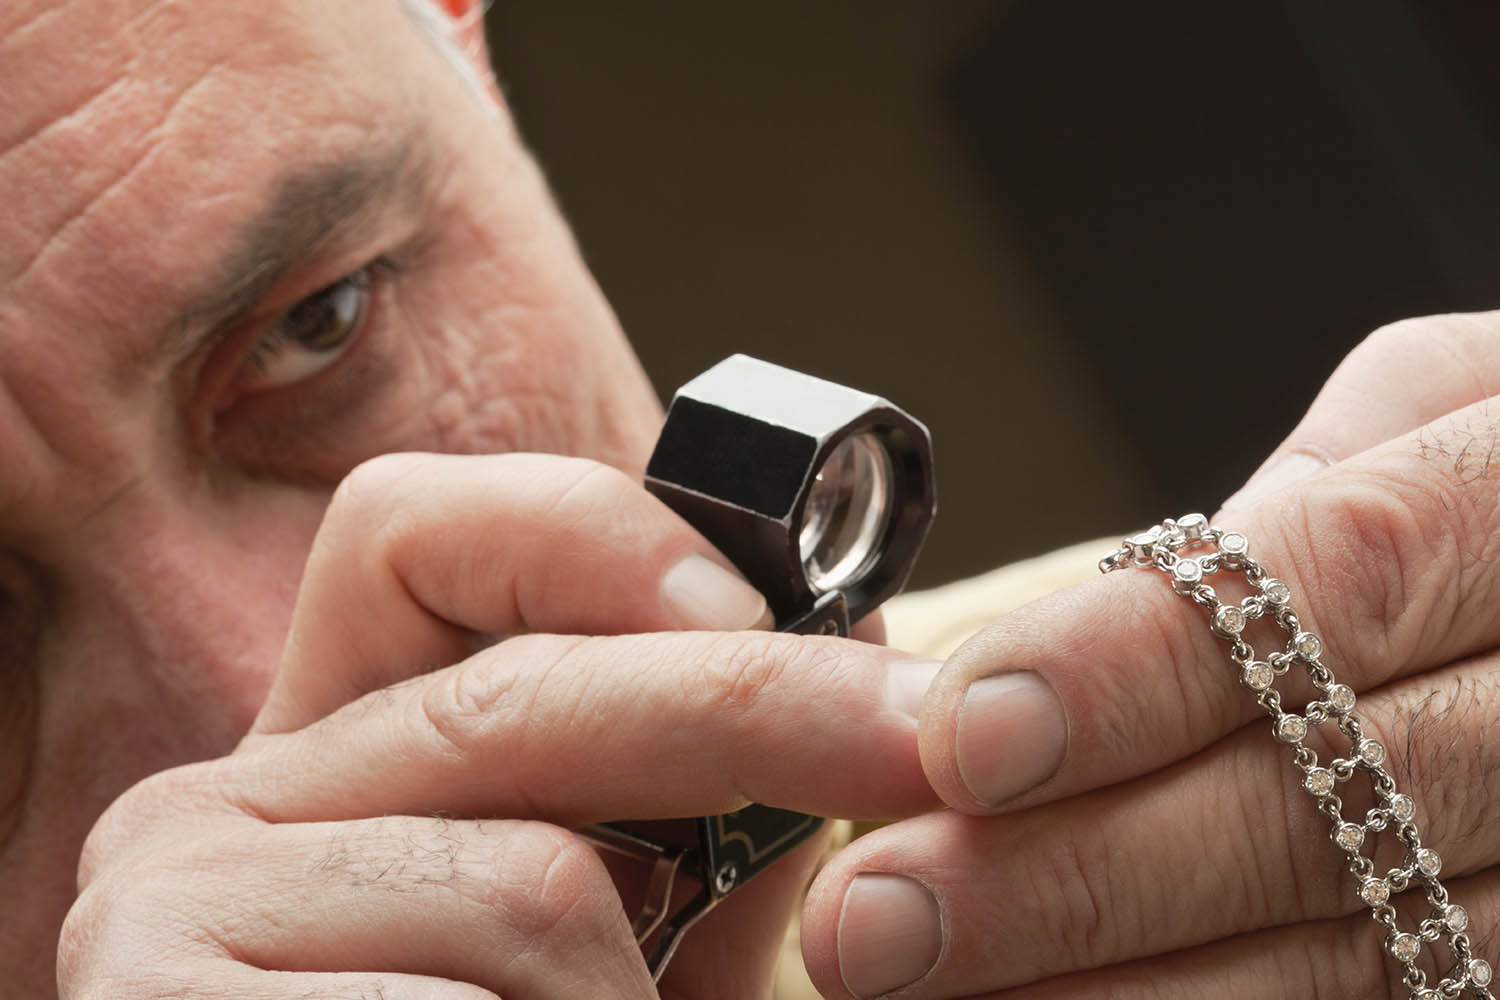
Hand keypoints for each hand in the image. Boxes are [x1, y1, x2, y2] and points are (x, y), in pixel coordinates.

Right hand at [58, 453, 938, 999]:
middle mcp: (218, 804)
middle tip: (918, 740)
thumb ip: (681, 823)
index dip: (594, 536)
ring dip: (639, 997)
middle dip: (756, 710)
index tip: (769, 599)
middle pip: (514, 693)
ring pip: (529, 883)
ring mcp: (163, 909)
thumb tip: (852, 679)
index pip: (410, 536)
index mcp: (323, 760)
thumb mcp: (601, 953)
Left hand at [801, 313, 1499, 997]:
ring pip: (1357, 953)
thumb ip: (1290, 499)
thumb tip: (1081, 633)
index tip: (959, 740)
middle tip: (878, 922)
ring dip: (1121, 992)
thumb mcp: (1433, 410)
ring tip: (929, 995)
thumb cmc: (1493, 475)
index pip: (1336, 578)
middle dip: (1078, 875)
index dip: (1140, 669)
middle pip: (1321, 804)